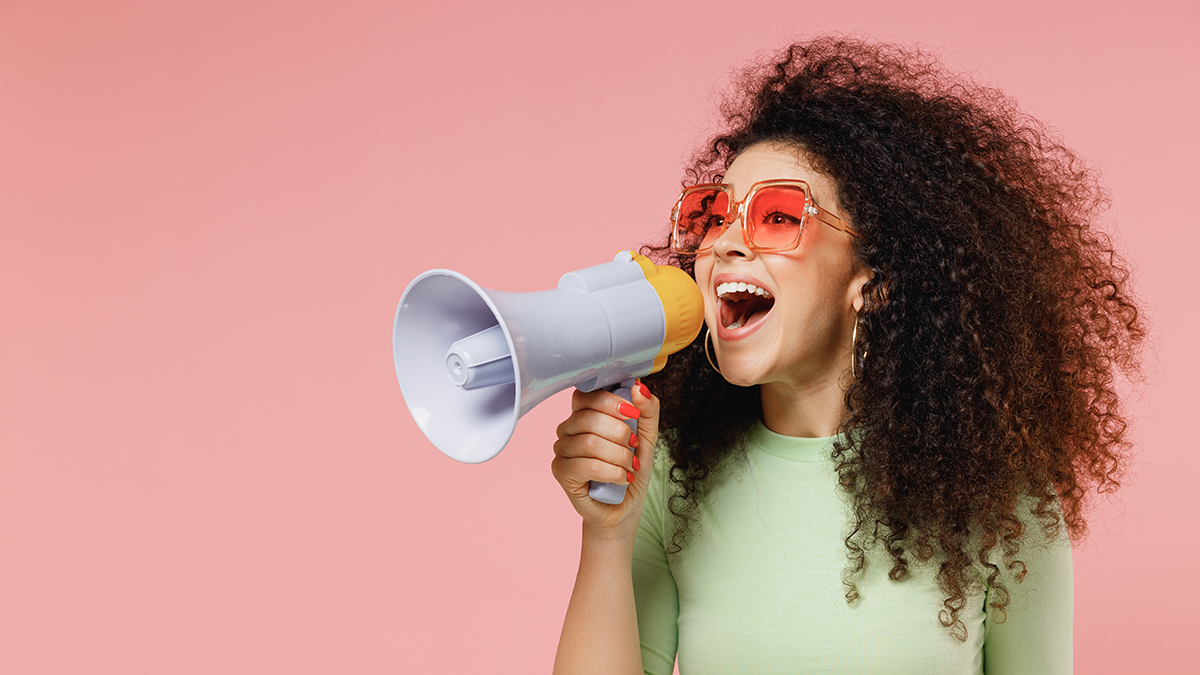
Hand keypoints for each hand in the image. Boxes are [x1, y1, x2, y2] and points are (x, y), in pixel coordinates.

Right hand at [552, 380, 659, 539]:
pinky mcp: (561, 471)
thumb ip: (647, 411)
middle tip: (634, 447)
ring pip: (589, 443)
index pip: (588, 395)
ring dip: (619, 456)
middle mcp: (568, 428)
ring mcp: (562, 449)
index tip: (633, 414)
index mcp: (585, 414)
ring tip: (630, 467)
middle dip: (620, 433)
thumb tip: (638, 387)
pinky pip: (586, 465)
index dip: (612, 402)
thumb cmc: (630, 470)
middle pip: (589, 418)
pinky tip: (622, 478)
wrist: (624, 507)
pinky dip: (612, 472)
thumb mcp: (647, 437)